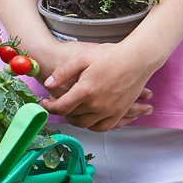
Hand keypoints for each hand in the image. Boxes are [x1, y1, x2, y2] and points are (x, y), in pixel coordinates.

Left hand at [39, 43, 156, 130]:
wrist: (137, 58)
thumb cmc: (111, 55)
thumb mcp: (82, 58)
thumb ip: (63, 72)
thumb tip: (48, 84)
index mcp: (85, 91)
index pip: (62, 107)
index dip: (50, 107)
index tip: (46, 102)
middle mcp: (97, 105)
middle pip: (73, 117)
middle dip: (62, 112)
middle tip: (58, 104)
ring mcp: (109, 111)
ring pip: (87, 125)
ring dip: (76, 120)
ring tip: (72, 111)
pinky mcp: (119, 113)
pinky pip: (103, 127)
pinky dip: (93, 126)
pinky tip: (89, 118)